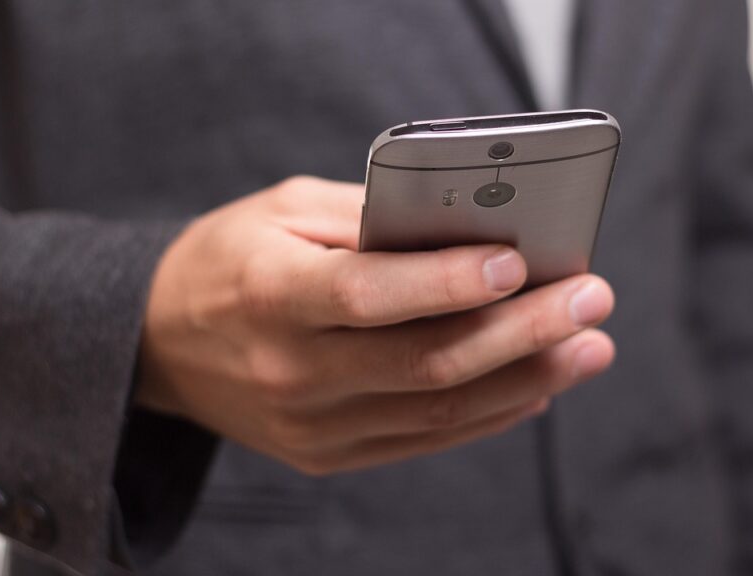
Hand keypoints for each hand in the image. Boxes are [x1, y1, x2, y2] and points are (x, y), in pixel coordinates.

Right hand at [137, 176, 614, 474]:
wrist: (160, 345)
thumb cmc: (230, 259)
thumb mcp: (284, 211)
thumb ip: (370, 216)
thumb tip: (469, 228)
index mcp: (271, 294)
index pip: (369, 296)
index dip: (447, 282)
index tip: (519, 261)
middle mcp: (292, 371)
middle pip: (426, 363)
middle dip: (522, 331)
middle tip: (592, 299)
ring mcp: (311, 426)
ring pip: (439, 411)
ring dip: (526, 379)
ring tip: (588, 346)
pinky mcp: (328, 454)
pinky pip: (424, 441)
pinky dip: (488, 413)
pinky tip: (537, 385)